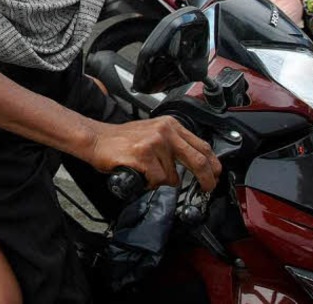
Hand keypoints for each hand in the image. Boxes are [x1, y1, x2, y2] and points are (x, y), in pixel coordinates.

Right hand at [83, 116, 220, 190]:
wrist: (97, 139)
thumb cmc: (122, 140)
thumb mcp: (153, 133)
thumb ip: (174, 144)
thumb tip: (196, 163)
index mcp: (170, 125)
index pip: (201, 145)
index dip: (213, 164)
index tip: (215, 175)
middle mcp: (165, 131)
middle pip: (198, 160)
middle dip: (206, 179)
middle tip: (206, 188)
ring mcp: (155, 143)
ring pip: (173, 176)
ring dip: (161, 181)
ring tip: (147, 171)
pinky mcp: (144, 156)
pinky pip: (157, 180)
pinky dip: (149, 183)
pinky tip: (140, 173)